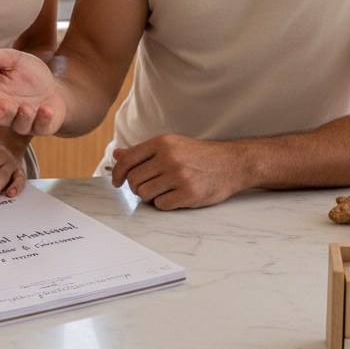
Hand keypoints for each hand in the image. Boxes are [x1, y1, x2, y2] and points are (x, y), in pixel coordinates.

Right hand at [0, 43, 65, 134]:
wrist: (52, 86)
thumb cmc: (27, 73)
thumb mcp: (11, 60)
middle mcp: (7, 113)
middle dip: (0, 112)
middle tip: (0, 104)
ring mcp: (24, 122)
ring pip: (19, 125)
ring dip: (22, 117)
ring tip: (26, 106)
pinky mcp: (42, 126)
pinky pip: (41, 127)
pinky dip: (44, 119)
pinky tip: (47, 109)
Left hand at [110, 134, 250, 209]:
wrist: (232, 163)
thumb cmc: (199, 155)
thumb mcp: (172, 145)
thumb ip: (144, 152)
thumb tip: (117, 154)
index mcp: (162, 142)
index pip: (127, 160)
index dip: (117, 173)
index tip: (117, 182)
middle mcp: (169, 157)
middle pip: (134, 180)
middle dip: (137, 188)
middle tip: (148, 187)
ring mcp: (179, 175)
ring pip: (145, 194)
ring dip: (151, 196)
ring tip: (164, 190)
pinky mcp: (189, 193)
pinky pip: (161, 205)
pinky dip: (164, 204)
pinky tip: (175, 196)